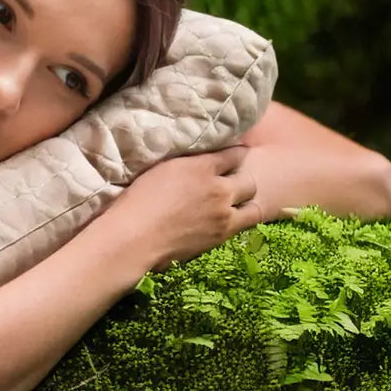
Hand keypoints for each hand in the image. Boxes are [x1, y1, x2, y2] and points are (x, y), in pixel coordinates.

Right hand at [101, 145, 262, 270]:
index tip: (235, 153)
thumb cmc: (139, 199)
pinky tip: (226, 220)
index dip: (237, 153)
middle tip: (232, 181)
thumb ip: (188, 162)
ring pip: (254, 207)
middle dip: (243, 179)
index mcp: (202, 167)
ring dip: (247, 203)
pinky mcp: (221, 237)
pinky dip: (239, 221)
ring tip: (237, 203)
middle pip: (249, 181)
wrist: (136, 236)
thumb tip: (201, 160)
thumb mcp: (163, 167)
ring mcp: (223, 216)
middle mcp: (219, 190)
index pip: (235, 154)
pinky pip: (242, 226)